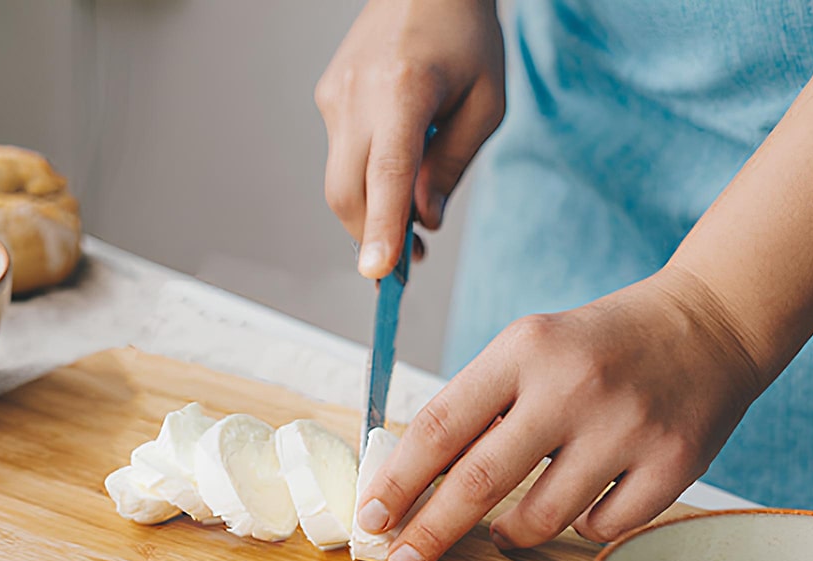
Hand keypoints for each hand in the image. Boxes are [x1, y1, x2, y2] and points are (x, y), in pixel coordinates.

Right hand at [315, 0, 504, 277]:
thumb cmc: (465, 36)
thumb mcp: (485, 104)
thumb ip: (453, 166)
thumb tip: (423, 222)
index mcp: (403, 90)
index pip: (386, 173)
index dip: (382, 228)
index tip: (378, 273)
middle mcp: (357, 94)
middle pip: (347, 192)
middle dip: (371, 238)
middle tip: (404, 269)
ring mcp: (334, 96)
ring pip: (341, 180)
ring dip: (370, 211)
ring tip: (409, 223)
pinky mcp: (327, 97)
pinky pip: (342, 156)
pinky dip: (366, 179)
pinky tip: (395, 169)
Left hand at [355, 272, 770, 560]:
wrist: (709, 324)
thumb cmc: (598, 346)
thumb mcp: (529, 349)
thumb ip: (478, 406)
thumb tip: (409, 481)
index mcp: (524, 350)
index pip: (440, 426)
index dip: (397, 481)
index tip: (369, 518)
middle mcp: (573, 386)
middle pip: (479, 481)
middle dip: (430, 532)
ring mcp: (627, 426)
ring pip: (541, 518)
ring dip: (508, 535)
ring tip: (499, 532)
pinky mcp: (673, 462)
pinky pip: (602, 527)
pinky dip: (581, 526)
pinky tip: (582, 503)